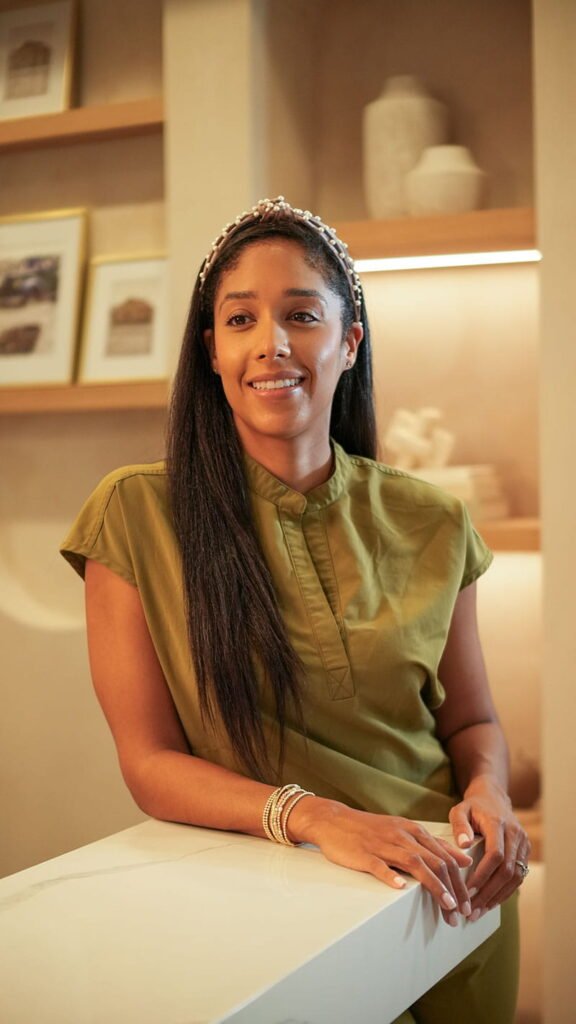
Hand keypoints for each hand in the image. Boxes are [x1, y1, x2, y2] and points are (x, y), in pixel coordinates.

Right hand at [292, 798, 474, 925]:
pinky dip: (391, 876)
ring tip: (446, 905)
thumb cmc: (370, 829)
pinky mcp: (364, 854)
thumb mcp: (404, 831)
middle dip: (453, 888)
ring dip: (434, 885)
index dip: (460, 880)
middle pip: (435, 861)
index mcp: (413, 831)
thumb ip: (432, 845)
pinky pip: (379, 865)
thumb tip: (462, 859)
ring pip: (414, 863)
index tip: (468, 902)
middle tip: (462, 912)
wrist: (334, 820)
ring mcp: (383, 844)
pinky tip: (401, 888)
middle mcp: (402, 836)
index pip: (445, 856)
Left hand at [449, 775, 530, 918]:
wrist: (494, 798)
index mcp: (498, 824)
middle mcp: (515, 834)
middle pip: (507, 870)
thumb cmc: (473, 807)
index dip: (483, 875)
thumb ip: (459, 825)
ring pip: (515, 877)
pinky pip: (518, 876)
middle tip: (472, 910)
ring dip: (497, 897)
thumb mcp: (460, 809)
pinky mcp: (525, 851)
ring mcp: (523, 843)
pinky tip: (491, 902)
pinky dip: (505, 892)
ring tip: (479, 911)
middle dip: (489, 893)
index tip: (468, 890)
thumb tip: (463, 845)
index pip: (496, 854)